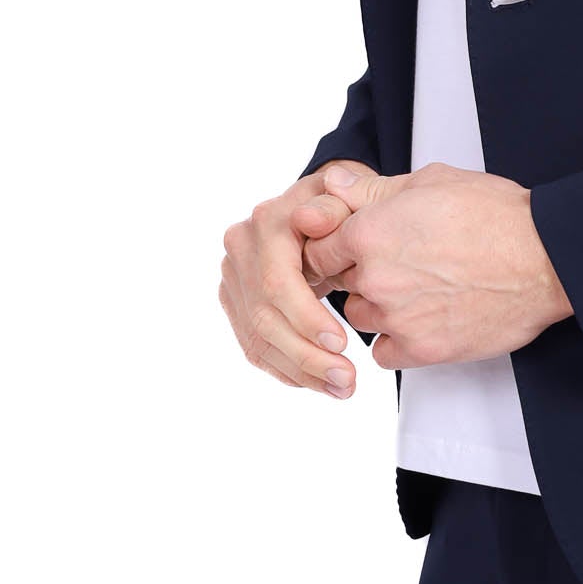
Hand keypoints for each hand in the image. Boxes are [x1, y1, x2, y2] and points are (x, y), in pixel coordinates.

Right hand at [220, 162, 374, 397]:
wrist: (318, 205)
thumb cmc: (342, 203)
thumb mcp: (349, 195)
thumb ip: (337, 205)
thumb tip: (312, 219)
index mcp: (267, 222)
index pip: (278, 281)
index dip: (307, 317)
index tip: (343, 343)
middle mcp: (241, 249)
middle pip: (265, 317)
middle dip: (307, 355)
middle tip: (348, 379)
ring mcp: (233, 277)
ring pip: (258, 338)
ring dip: (300, 371)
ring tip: (342, 388)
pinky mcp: (234, 302)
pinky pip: (255, 345)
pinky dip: (287, 370)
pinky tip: (317, 384)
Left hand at [288, 161, 573, 372]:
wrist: (543, 258)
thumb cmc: (495, 214)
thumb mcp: (431, 181)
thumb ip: (372, 188)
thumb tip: (332, 183)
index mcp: (370, 230)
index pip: (319, 246)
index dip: (338, 242)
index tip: (360, 242)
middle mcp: (375, 277)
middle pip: (340, 281)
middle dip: (362, 270)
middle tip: (402, 259)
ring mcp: (396, 317)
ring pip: (361, 316)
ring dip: (379, 304)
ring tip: (420, 286)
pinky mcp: (421, 350)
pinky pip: (384, 352)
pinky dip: (398, 337)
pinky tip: (425, 316)